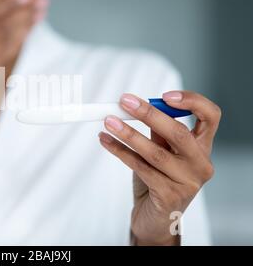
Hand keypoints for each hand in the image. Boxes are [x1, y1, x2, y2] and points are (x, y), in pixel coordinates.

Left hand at [99, 91, 220, 244]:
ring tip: (108, 121)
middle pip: (178, 132)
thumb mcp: (161, 153)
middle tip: (125, 102)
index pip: (210, 117)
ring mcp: (188, 182)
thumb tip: (138, 107)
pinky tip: (106, 141)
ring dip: (127, 133)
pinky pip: (140, 167)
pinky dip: (120, 151)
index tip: (164, 95)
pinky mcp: (169, 196)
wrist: (156, 219)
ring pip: (155, 152)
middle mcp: (200, 164)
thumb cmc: (158, 182)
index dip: (192, 101)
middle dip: (148, 114)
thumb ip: (157, 133)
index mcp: (202, 148)